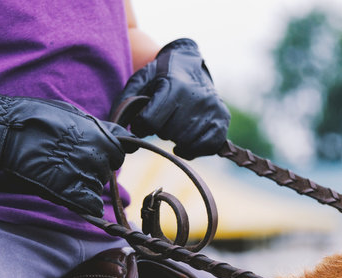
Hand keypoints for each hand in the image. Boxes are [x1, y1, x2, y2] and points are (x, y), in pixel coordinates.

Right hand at [0, 87, 132, 215]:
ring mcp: (83, 176)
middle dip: (95, 169)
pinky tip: (70, 192)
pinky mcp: (68, 192)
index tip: (91, 153)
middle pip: (107, 172)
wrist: (6, 132)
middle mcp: (96, 158)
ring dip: (85, 183)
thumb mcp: (74, 115)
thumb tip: (128, 136)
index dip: (106, 155)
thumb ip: (102, 128)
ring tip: (63, 172)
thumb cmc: (38, 118)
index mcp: (101, 138)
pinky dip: (85, 203)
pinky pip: (91, 205)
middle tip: (73, 162)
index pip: (119, 154)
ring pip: (97, 187)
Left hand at [114, 38, 229, 159]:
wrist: (189, 63)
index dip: (141, 125)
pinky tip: (184, 142)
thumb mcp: (139, 81)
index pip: (150, 121)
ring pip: (186, 141)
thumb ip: (124, 104)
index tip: (143, 120)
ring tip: (174, 125)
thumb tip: (119, 133)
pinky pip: (206, 147)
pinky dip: (193, 149)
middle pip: (168, 133)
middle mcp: (196, 97)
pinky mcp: (222, 120)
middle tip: (162, 118)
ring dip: (175, 138)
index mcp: (173, 86)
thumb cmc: (160, 75)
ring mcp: (212, 109)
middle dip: (160, 130)